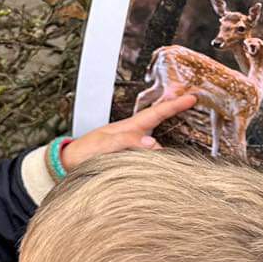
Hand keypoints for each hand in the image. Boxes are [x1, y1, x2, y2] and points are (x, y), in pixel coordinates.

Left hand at [60, 94, 196, 172]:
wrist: (69, 164)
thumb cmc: (84, 152)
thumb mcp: (105, 145)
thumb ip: (128, 142)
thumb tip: (153, 144)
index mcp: (130, 127)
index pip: (157, 113)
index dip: (175, 105)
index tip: (192, 97)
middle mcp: (134, 135)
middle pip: (160, 123)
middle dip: (177, 114)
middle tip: (193, 106)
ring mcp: (132, 147)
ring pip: (156, 143)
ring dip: (168, 141)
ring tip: (181, 140)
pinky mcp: (129, 159)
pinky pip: (149, 157)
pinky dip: (158, 157)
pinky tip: (162, 163)